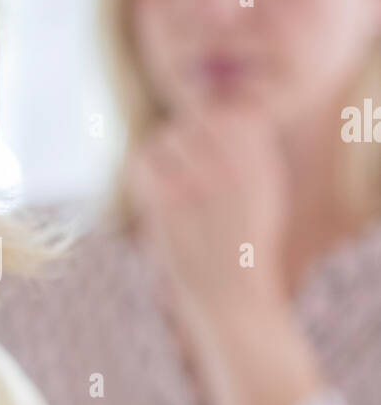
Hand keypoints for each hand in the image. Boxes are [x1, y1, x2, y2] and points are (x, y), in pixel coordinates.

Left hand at [127, 92, 289, 338]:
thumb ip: (247, 148)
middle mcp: (235, 168)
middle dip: (187, 140)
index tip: (209, 149)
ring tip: (172, 185)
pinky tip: (152, 192)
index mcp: (263, 164)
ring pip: (165, 138)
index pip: (231, 111)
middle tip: (187, 170)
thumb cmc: (244, 247)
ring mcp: (200, 184)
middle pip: (195, 120)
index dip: (213, 123)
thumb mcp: (264, 192)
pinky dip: (142, 173)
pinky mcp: (166, 202)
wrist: (229, 299)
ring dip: (163, 156)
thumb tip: (217, 106)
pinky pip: (141, 162)